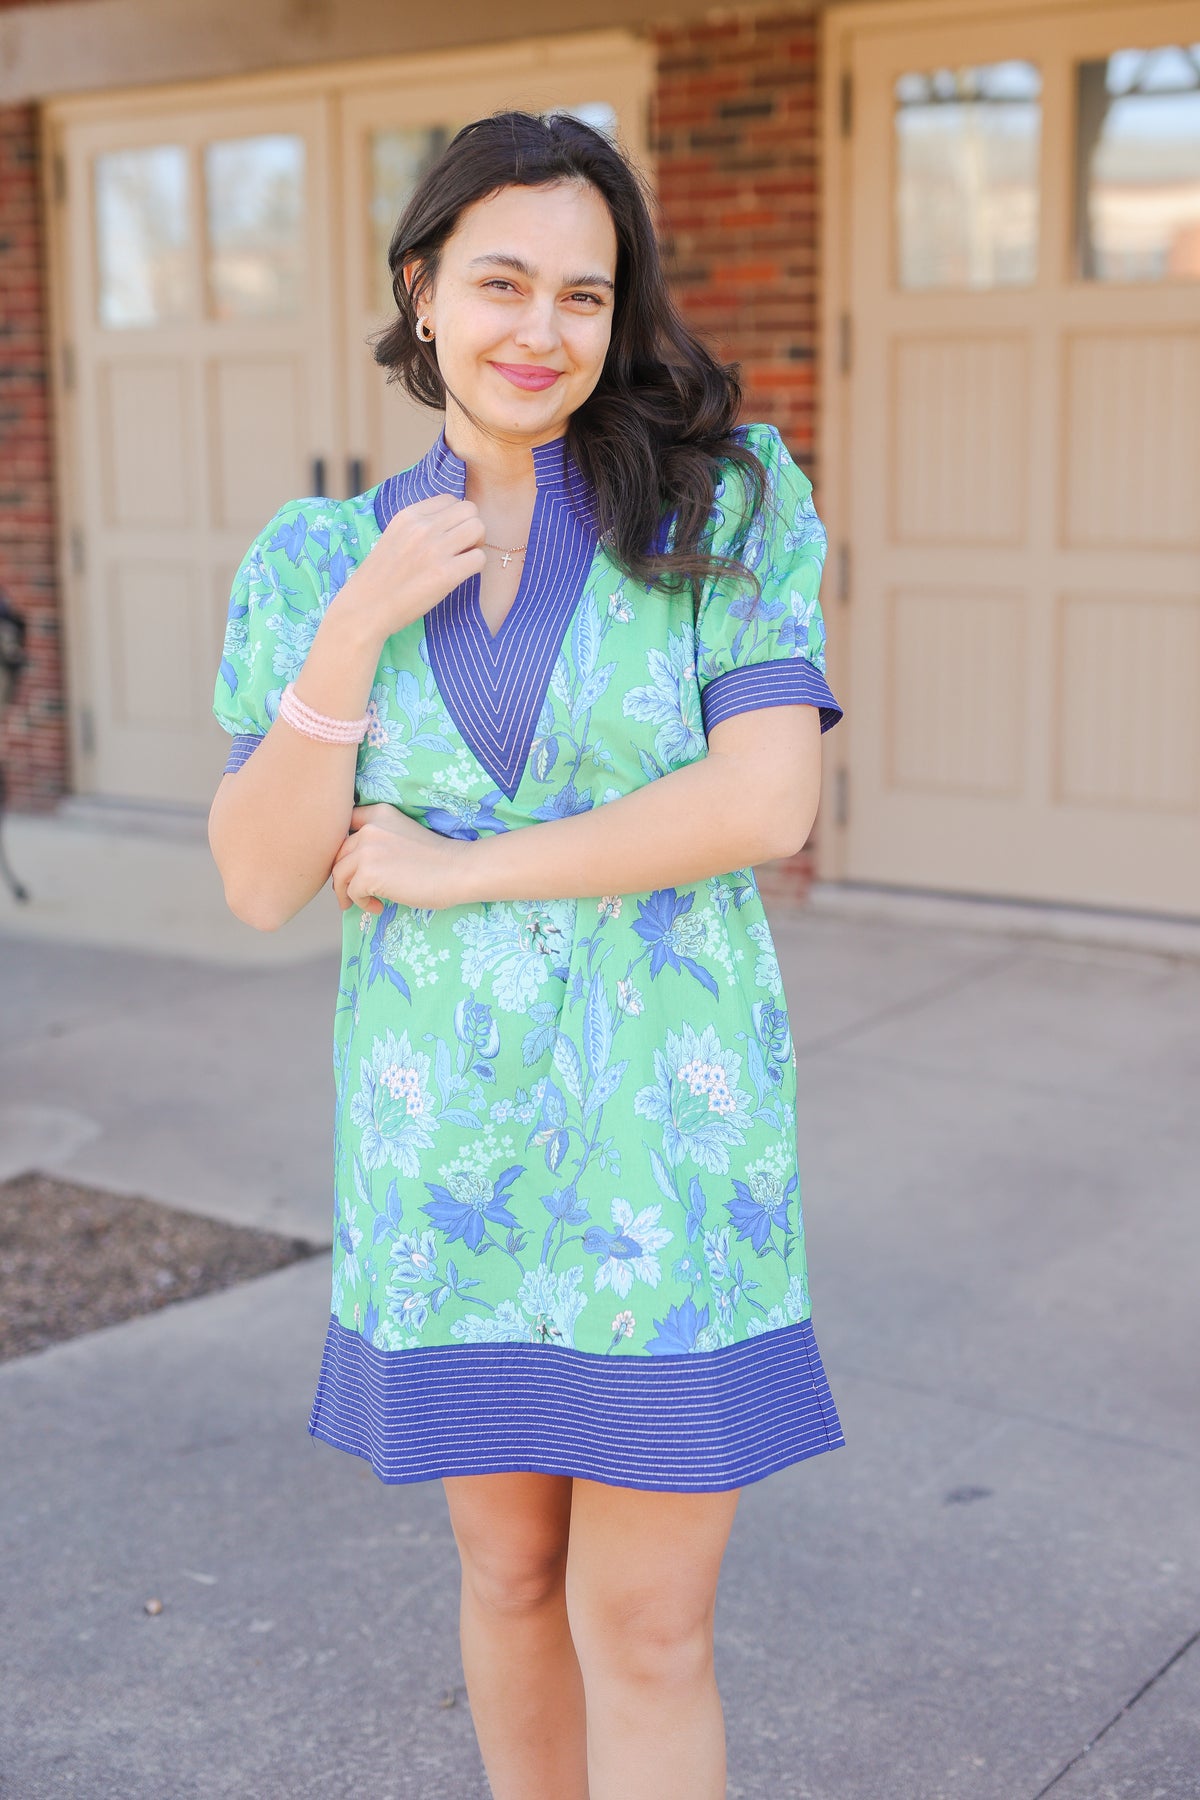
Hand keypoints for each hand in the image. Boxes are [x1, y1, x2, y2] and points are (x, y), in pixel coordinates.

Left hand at [331, 803, 471, 913]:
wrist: (457, 870)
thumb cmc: (437, 858)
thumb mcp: (403, 835)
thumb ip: (379, 839)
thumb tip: (352, 864)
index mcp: (379, 813)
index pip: (345, 824)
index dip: (343, 845)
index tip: (350, 862)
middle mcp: (369, 827)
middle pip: (339, 853)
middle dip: (343, 874)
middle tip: (353, 890)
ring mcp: (366, 850)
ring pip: (339, 873)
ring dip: (347, 892)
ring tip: (363, 902)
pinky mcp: (368, 874)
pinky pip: (352, 892)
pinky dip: (361, 903)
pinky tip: (377, 907)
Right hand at [338, 493, 485, 638]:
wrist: (365, 609)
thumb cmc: (379, 578)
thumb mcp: (392, 537)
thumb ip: (417, 526)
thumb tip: (448, 522)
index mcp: (408, 515)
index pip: (450, 499)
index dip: (455, 517)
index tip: (448, 535)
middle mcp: (422, 528)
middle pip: (470, 510)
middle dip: (471, 528)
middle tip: (461, 548)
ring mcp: (434, 550)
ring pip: (478, 528)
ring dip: (477, 544)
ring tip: (462, 560)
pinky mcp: (445, 574)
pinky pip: (480, 558)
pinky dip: (476, 567)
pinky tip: (461, 575)